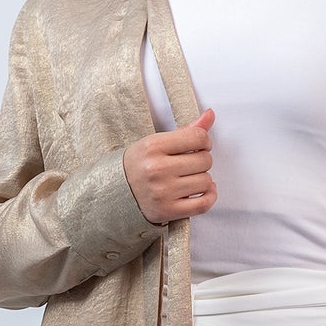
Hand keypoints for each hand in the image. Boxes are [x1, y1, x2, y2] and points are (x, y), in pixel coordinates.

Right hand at [123, 108, 218, 224]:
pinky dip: (209, 196)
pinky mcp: (168, 211)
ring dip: (203, 180)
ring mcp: (163, 192)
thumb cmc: (139, 165)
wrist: (115, 192)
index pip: (198, 137)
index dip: (205, 141)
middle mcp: (157, 169)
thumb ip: (185, 130)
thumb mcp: (156, 142)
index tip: (201, 146)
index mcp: (153, 146)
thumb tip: (210, 115)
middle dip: (202, 161)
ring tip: (190, 178)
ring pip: (206, 181)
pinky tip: (204, 191)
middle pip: (204, 160)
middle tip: (191, 164)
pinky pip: (203, 204)